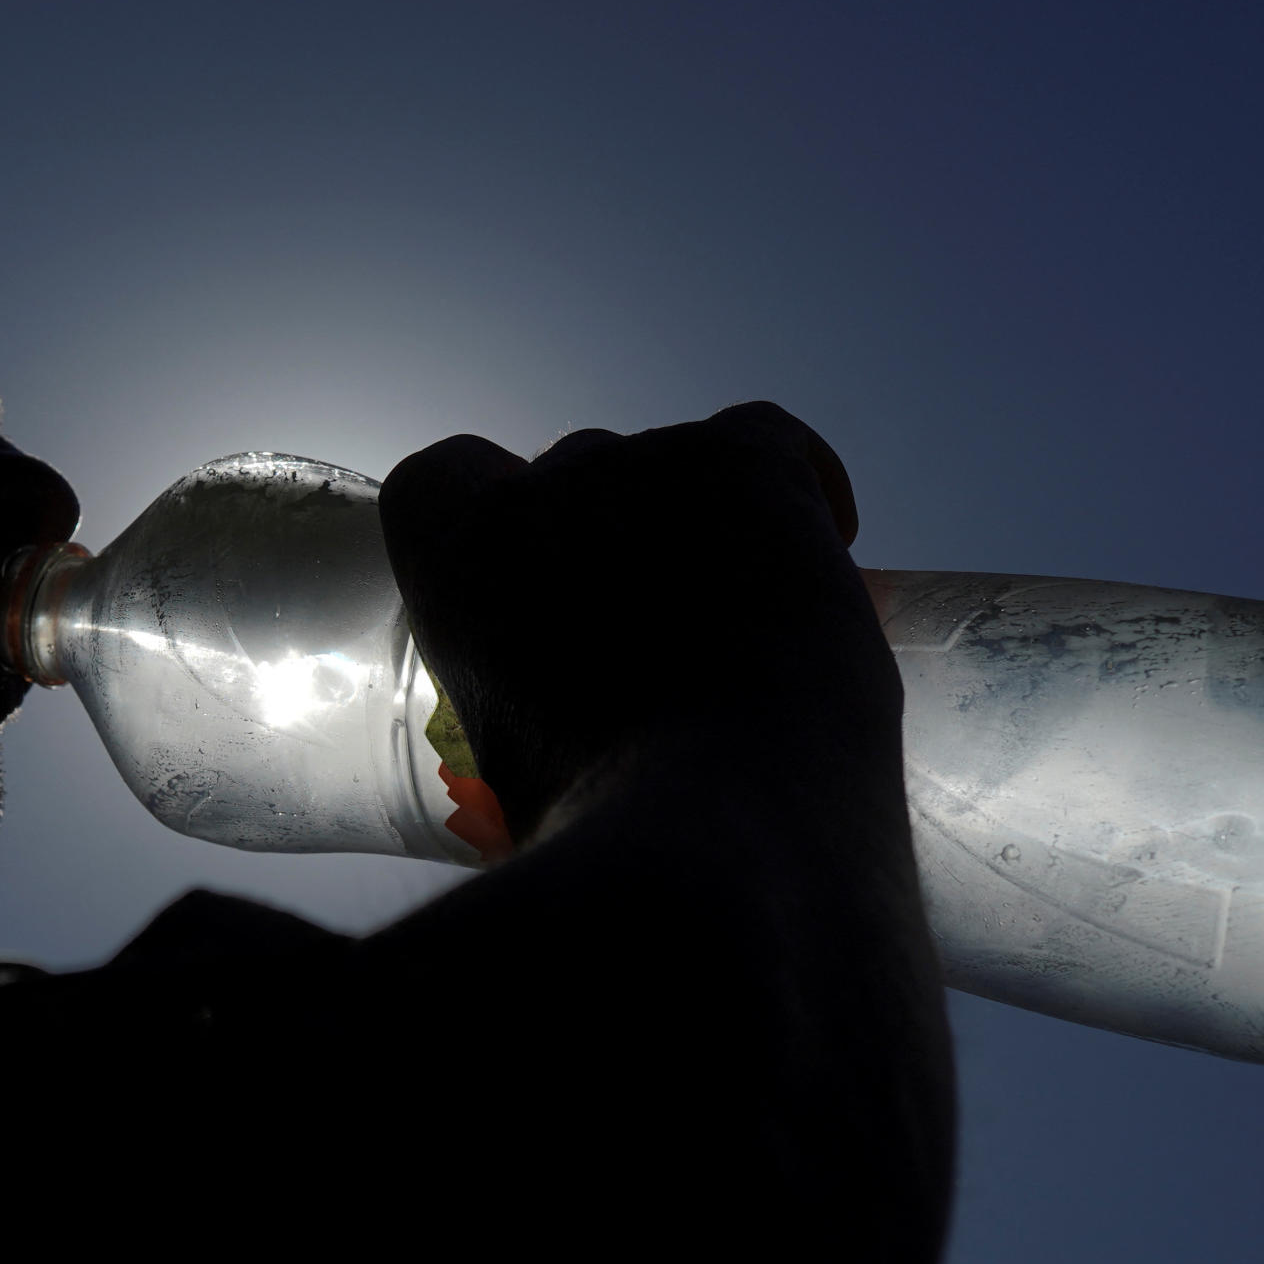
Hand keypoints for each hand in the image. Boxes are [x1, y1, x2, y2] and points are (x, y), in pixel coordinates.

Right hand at [380, 402, 897, 846]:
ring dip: (700, 524)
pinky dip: (794, 489)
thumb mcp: (508, 762)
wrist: (720, 819)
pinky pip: (769, 441)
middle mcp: (543, 486)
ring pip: (675, 467)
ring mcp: (648, 465)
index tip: (532, 567)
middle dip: (612, 533)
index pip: (441, 478)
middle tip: (660, 627)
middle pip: (575, 473)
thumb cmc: (606, 822)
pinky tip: (822, 546)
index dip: (489, 512)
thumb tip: (565, 734)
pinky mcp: (745, 465)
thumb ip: (518, 700)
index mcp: (454, 555)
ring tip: (749, 619)